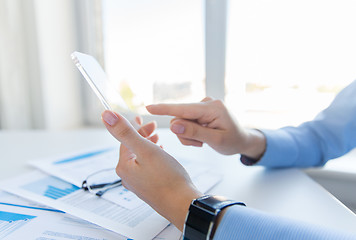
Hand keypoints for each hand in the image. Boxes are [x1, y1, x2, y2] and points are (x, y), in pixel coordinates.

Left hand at [101, 110, 202, 230]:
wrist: (182, 204)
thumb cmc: (167, 179)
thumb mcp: (146, 150)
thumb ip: (126, 132)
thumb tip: (106, 115)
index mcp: (124, 167)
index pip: (125, 140)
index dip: (134, 126)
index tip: (141, 117)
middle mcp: (128, 177)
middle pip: (132, 149)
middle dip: (142, 135)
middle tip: (153, 126)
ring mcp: (139, 184)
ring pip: (140, 158)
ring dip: (148, 145)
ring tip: (158, 138)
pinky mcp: (149, 188)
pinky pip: (146, 167)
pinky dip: (152, 157)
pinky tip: (161, 156)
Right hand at [146, 97, 265, 158]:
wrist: (242, 140)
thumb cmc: (232, 141)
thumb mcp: (216, 140)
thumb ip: (194, 133)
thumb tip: (173, 125)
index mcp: (212, 108)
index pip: (183, 109)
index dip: (164, 109)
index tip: (148, 107)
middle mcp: (206, 103)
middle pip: (180, 119)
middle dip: (185, 134)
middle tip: (199, 144)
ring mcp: (203, 106)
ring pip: (181, 122)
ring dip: (188, 135)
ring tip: (203, 141)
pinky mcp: (200, 110)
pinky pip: (186, 122)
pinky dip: (191, 132)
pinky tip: (203, 136)